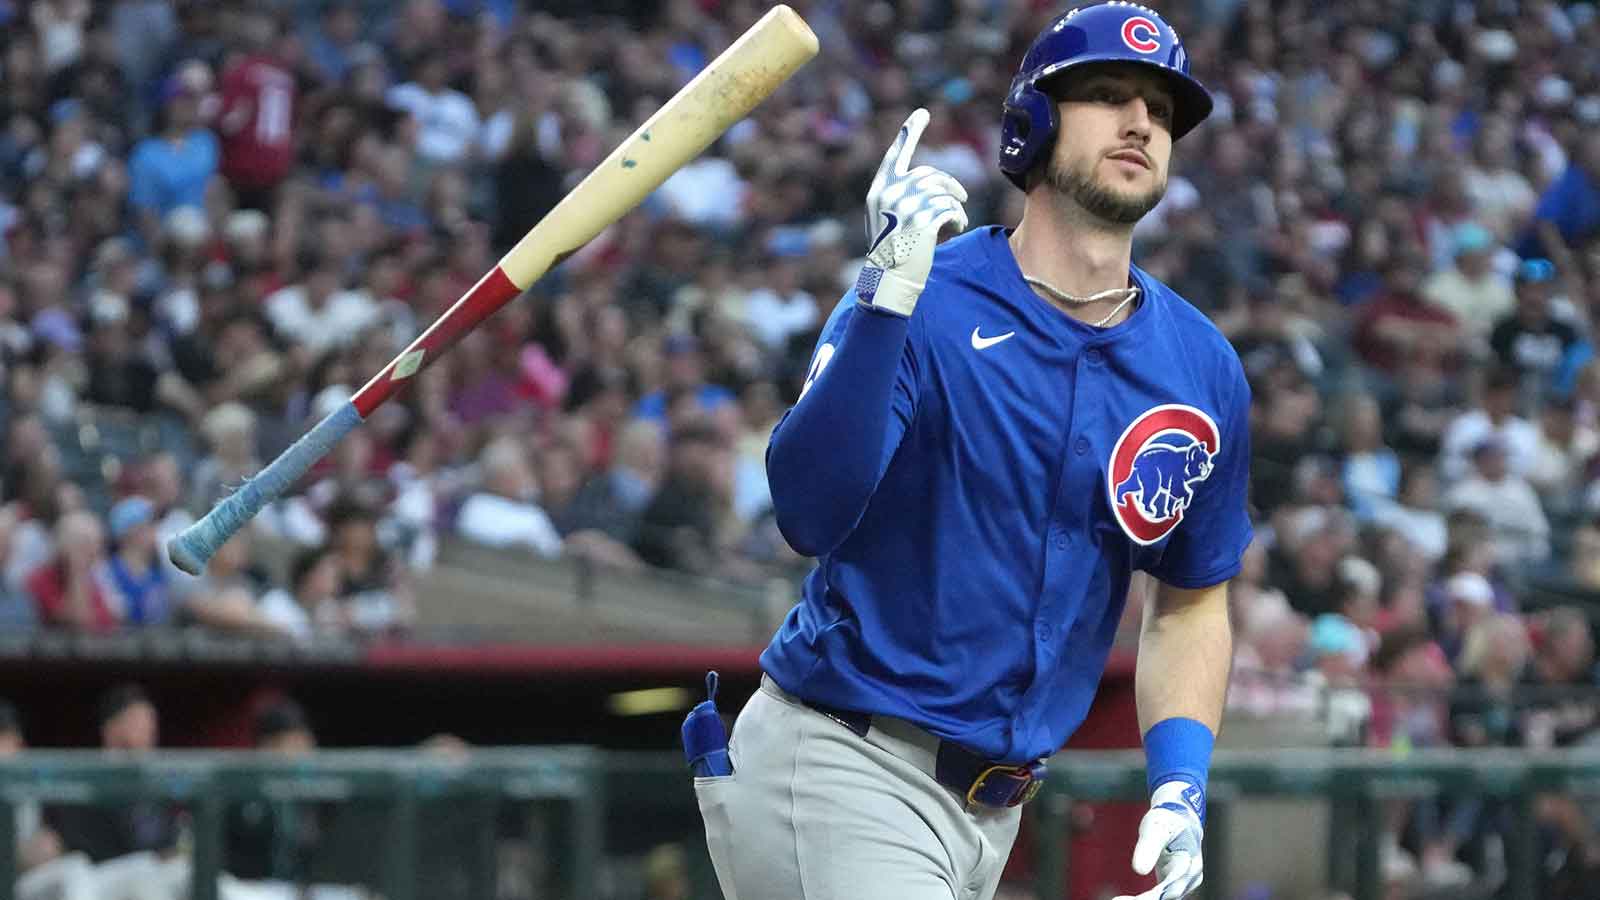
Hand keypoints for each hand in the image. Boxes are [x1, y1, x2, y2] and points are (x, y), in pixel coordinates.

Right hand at [855, 107, 968, 317]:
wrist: (888, 280)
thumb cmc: (892, 252)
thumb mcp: (889, 219)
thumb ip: (902, 197)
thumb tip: (935, 184)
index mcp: (878, 190)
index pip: (896, 155)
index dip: (909, 133)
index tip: (921, 114)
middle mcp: (890, 194)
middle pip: (929, 175)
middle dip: (949, 186)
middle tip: (960, 198)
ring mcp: (905, 207)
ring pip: (943, 193)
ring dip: (954, 206)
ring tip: (955, 221)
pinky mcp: (923, 221)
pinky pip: (950, 210)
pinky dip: (957, 219)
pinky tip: (954, 230)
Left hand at [1113, 781, 1204, 899]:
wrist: (1180, 817)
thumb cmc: (1168, 819)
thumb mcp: (1155, 827)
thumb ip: (1148, 847)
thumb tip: (1139, 870)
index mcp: (1189, 861)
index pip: (1170, 888)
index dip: (1149, 898)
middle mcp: (1192, 875)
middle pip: (1168, 896)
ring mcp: (1187, 880)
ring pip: (1166, 897)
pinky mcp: (1177, 882)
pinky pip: (1162, 894)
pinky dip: (1147, 897)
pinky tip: (1128, 899)